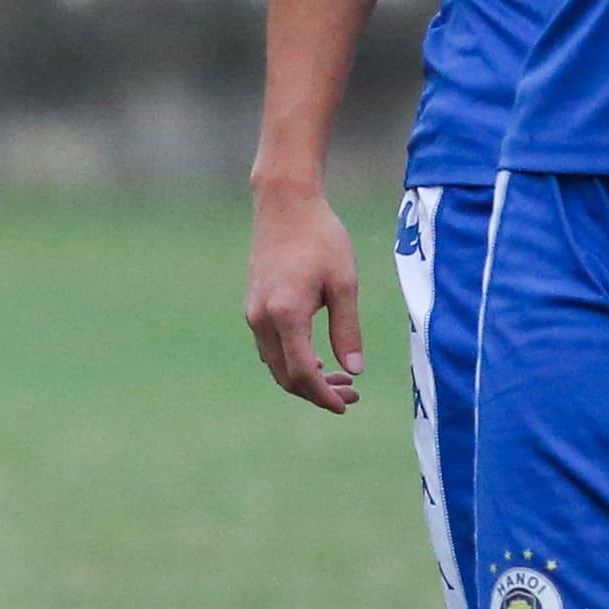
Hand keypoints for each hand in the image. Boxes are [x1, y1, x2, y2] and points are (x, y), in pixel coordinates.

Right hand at [245, 182, 364, 411]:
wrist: (285, 203)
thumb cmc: (320, 237)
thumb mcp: (344, 283)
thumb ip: (348, 329)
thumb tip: (355, 370)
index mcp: (286, 315)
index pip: (302, 373)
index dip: (323, 396)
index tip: (346, 405)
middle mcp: (262, 318)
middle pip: (285, 376)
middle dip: (317, 392)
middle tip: (351, 395)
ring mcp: (253, 312)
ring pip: (275, 364)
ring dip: (305, 377)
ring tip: (341, 378)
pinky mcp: (253, 305)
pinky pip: (270, 347)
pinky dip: (292, 360)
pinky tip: (318, 357)